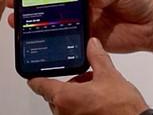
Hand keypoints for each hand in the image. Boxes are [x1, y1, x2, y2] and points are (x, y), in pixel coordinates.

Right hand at [6, 0, 152, 52]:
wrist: (151, 26)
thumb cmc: (139, 0)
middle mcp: (83, 4)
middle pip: (53, 2)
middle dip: (33, 1)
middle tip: (15, 0)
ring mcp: (84, 22)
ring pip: (56, 21)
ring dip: (38, 21)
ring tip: (19, 20)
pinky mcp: (87, 40)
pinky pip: (68, 40)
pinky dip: (54, 40)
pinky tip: (41, 40)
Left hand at [29, 37, 148, 114]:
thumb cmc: (121, 108)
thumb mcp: (109, 74)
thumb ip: (97, 57)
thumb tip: (92, 44)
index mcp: (66, 98)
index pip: (41, 85)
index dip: (36, 77)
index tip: (31, 73)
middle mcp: (64, 114)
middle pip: (55, 96)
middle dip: (67, 85)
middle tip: (84, 77)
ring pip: (65, 106)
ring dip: (75, 96)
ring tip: (95, 88)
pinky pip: (75, 114)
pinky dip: (81, 106)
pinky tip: (98, 100)